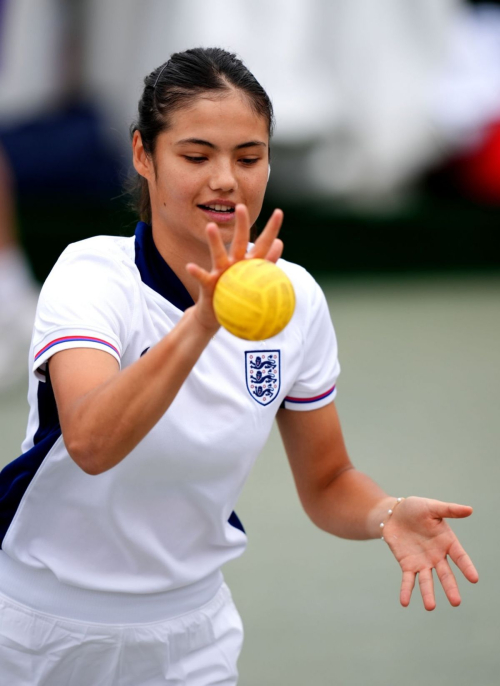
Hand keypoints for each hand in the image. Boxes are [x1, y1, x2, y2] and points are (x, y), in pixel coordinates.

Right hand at [186, 204, 283, 331]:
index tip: (279, 212)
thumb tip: (280, 243)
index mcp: (249, 264)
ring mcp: (220, 272)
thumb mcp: (255, 284)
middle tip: (241, 207)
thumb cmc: (239, 300)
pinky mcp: (208, 284)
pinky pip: (202, 277)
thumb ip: (267, 266)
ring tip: (210, 227)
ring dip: (214, 241)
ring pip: (218, 254)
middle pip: (240, 241)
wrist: (216, 315)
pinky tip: (190, 266)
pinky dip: (197, 272)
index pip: (263, 244)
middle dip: (241, 224)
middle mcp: (234, 263)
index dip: (271, 230)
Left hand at [382, 496, 478, 609]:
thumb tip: (470, 509)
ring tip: (430, 607)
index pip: (460, 557)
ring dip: (428, 594)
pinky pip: (407, 580)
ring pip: (427, 581)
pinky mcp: (407, 565)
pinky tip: (404, 602)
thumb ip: (450, 510)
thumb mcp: (432, 507)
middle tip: (456, 602)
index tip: (474, 579)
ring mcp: (422, 562)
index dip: (467, 567)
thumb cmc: (415, 508)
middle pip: (445, 574)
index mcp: (447, 541)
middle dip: (450, 588)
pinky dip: (406, 591)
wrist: (393, 513)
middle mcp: (437, 556)